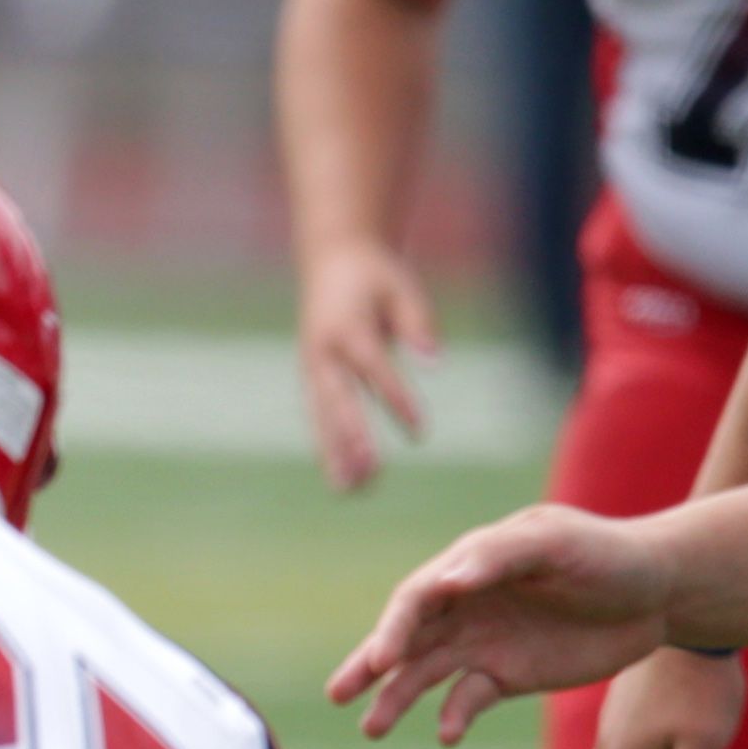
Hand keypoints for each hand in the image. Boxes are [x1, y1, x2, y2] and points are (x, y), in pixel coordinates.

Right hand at [298, 239, 440, 492]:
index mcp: (347, 327)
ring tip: (350, 490)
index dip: (396, 400)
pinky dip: (327, 446)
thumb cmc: (375, 275)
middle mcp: (323, 352)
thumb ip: (418, 324)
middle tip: (370, 470)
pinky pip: (318, 417)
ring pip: (321, 417)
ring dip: (334, 454)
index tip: (419, 432)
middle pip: (338, 402)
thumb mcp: (403, 288)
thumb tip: (436, 362)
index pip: (374, 370)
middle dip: (353, 438)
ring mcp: (312, 366)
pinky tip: (341, 477)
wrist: (331, 258)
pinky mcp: (311, 376)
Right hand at [328, 504, 674, 743]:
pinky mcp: (505, 676)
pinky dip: (453, 717)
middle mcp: (464, 605)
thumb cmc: (608, 554)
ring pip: (425, 675)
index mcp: (469, 566)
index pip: (417, 598)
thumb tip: (446, 581)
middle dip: (369, 665)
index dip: (394, 628)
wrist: (662, 593)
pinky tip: (447, 735)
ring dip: (396, 699)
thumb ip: (501, 556)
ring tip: (372, 729)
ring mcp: (482, 642)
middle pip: (406, 638)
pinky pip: (467, 700)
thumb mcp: (558, 542)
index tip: (383, 659)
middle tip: (338, 693)